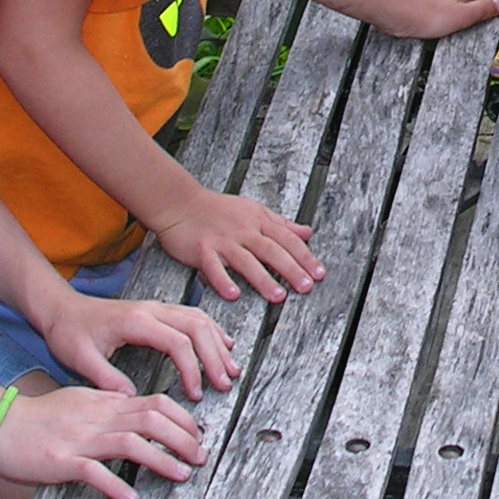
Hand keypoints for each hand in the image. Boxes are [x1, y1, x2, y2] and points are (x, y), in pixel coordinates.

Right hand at [0, 379, 207, 498]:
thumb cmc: (36, 417)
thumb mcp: (78, 402)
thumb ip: (106, 404)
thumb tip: (133, 407)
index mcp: (103, 404)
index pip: (154, 403)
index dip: (182, 419)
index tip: (196, 436)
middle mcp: (96, 418)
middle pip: (151, 419)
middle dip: (182, 438)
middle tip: (199, 457)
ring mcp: (79, 440)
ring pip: (130, 443)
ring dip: (161, 460)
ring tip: (181, 474)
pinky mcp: (60, 461)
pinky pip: (93, 472)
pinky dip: (115, 486)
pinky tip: (130, 498)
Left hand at [43, 294, 243, 398]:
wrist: (61, 308)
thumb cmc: (68, 331)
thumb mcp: (79, 358)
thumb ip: (105, 378)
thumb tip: (131, 399)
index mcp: (135, 321)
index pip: (177, 342)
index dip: (192, 368)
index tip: (195, 393)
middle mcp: (151, 309)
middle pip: (197, 327)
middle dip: (215, 356)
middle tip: (224, 383)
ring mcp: (156, 307)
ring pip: (199, 318)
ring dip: (217, 343)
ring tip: (230, 369)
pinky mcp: (157, 311)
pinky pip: (193, 315)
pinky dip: (211, 331)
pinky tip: (222, 345)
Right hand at [153, 185, 322, 303]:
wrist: (179, 202)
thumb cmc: (216, 209)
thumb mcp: (254, 210)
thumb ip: (281, 224)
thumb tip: (307, 232)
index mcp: (258, 221)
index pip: (287, 239)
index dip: (305, 256)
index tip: (319, 273)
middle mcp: (243, 230)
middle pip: (272, 250)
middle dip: (291, 269)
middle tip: (307, 286)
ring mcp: (222, 240)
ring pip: (246, 260)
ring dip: (263, 279)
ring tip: (278, 296)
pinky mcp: (202, 249)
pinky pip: (213, 267)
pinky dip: (223, 281)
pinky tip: (234, 294)